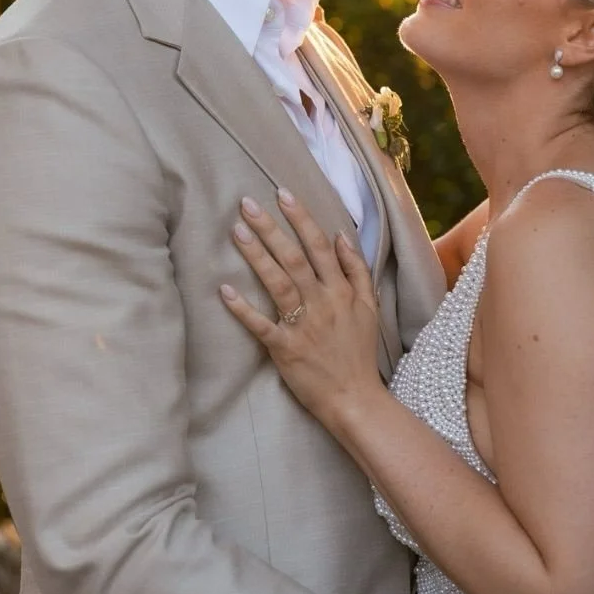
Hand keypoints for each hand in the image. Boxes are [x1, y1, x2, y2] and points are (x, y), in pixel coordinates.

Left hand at [220, 189, 381, 426]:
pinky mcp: (285, 349)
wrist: (356, 398)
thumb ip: (358, 270)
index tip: (283, 194)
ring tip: (237, 231)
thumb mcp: (369, 307)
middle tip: (247, 203)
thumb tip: (342, 236)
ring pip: (278, 283)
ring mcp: (303, 326)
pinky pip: (261, 325)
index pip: (319, 246)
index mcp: (342, 291)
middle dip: (271, 228)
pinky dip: (242, 309)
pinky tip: (224, 289)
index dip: (301, 219)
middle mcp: (323, 303)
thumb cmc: (359, 353)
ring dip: (257, 255)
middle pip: (294, 258)